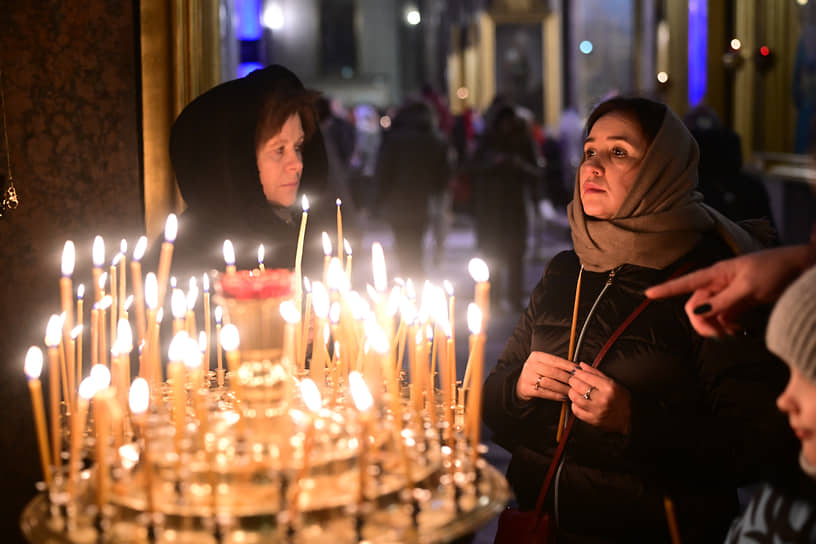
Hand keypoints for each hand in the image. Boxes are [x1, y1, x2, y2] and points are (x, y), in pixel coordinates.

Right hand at [515, 351, 576, 401]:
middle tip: (578, 383)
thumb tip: (578, 368)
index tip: (579, 371)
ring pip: (549, 383)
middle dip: (568, 378)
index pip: (555, 360)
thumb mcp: (544, 365)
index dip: (568, 366)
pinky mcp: (527, 389)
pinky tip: (564, 397)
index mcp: (536, 356)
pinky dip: (556, 395)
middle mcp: (531, 365)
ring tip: (572, 391)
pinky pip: (545, 392)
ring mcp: (528, 377)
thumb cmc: (538, 374)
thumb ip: (557, 365)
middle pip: (553, 372)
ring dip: (563, 388)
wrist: (520, 384)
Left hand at [568, 363, 630, 434]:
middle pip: (579, 386)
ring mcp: (598, 411)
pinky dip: (574, 404)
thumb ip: (596, 373)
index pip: (587, 377)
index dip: (578, 373)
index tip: (576, 372)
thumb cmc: (621, 399)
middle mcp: (603, 400)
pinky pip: (576, 411)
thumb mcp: (613, 382)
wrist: (630, 418)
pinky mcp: (593, 420)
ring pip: (575, 398)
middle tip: (573, 380)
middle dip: (573, 381)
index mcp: (609, 388)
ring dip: (572, 392)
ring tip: (575, 390)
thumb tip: (582, 365)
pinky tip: (578, 401)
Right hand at [644, 245, 813, 336]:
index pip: (685, 283)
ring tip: (734, 332)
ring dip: (716, 327)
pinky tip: (738, 330)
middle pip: (696, 306)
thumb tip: (698, 312)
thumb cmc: (775, 269)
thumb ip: (723, 301)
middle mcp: (718, 285)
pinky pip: (723, 319)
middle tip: (720, 335)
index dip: (666, 289)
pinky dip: (727, 327)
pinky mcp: (739, 304)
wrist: (800, 268)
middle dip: (703, 322)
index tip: (648, 294)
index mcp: (717, 274)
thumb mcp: (749, 287)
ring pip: (709, 315)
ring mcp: (728, 295)